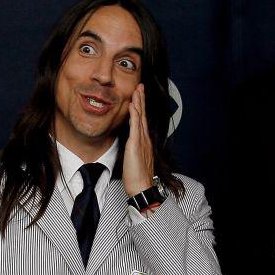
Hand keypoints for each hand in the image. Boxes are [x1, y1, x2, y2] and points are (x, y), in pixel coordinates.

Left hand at [122, 83, 155, 197]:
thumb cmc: (137, 177)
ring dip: (139, 102)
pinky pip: (135, 126)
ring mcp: (141, 140)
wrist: (141, 187)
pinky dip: (134, 114)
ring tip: (137, 89)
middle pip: (143, 115)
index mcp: (144, 141)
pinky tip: (133, 105)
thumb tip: (130, 144)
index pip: (142, 120)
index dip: (140, 107)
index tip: (138, 96)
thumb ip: (133, 149)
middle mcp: (145, 138)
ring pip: (140, 117)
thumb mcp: (134, 159)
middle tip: (140, 86)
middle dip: (141, 99)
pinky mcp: (136, 144)